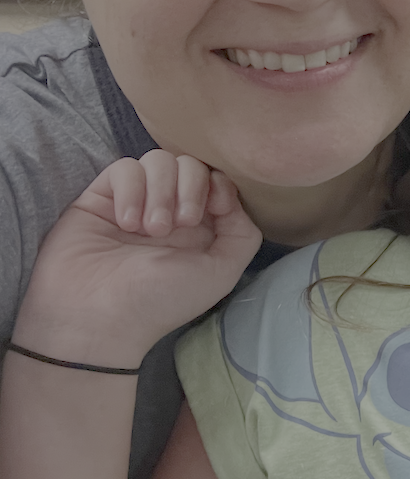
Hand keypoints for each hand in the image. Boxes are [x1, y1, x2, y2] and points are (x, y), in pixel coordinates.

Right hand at [14, 151, 261, 366]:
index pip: (218, 178)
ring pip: (158, 160)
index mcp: (201, 225)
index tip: (214, 208)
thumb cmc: (162, 300)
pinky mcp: (101, 198)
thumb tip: (231, 195)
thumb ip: (242, 232)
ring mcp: (136, 201)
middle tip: (179, 224)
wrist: (97, 318)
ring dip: (160, 191)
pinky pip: (124, 168)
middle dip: (190, 187)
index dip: (219, 184)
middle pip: (191, 164)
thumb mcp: (220, 272)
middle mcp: (170, 209)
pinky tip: (125, 222)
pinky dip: (131, 190)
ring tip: (150, 229)